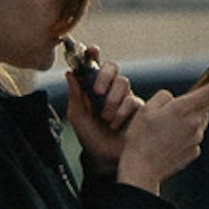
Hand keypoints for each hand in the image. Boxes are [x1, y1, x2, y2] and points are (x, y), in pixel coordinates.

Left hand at [61, 43, 140, 165]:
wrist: (104, 158)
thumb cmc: (89, 137)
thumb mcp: (77, 116)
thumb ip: (75, 95)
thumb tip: (70, 73)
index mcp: (94, 88)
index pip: (95, 65)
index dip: (93, 55)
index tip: (92, 50)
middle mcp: (110, 89)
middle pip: (113, 67)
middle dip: (104, 76)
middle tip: (96, 91)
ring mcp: (125, 97)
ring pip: (123, 82)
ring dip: (111, 100)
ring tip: (105, 118)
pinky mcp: (138, 109)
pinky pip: (132, 100)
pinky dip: (120, 112)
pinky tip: (114, 125)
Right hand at [109, 58, 208, 195]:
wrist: (142, 169)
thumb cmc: (140, 138)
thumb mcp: (146, 109)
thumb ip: (164, 98)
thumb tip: (175, 100)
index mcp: (182, 110)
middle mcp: (194, 124)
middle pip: (205, 106)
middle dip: (198, 101)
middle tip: (179, 105)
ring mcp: (196, 139)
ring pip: (199, 121)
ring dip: (190, 119)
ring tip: (166, 127)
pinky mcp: (193, 152)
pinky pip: (193, 137)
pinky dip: (185, 135)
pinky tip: (168, 141)